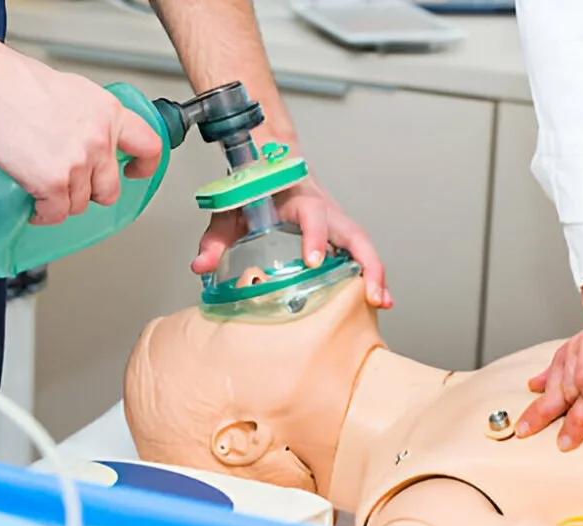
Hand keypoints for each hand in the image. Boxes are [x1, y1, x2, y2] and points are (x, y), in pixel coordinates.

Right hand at [0, 56, 163, 225]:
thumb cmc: (19, 84)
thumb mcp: (73, 91)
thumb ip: (92, 117)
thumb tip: (94, 136)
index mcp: (109, 114)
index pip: (148, 146)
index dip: (145, 165)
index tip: (135, 171)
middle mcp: (100, 139)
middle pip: (109, 188)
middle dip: (91, 192)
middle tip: (72, 185)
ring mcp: (78, 163)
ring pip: (80, 204)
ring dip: (62, 202)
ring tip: (46, 190)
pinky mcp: (54, 182)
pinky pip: (56, 214)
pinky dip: (44, 214)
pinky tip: (36, 205)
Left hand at [190, 171, 392, 308]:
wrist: (268, 165)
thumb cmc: (253, 190)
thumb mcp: (229, 211)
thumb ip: (214, 238)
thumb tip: (201, 266)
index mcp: (298, 199)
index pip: (313, 215)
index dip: (315, 237)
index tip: (313, 261)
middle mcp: (324, 210)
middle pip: (355, 234)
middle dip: (367, 264)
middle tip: (371, 294)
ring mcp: (335, 222)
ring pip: (363, 246)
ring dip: (375, 273)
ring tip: (382, 302)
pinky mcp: (338, 234)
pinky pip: (359, 253)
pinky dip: (370, 274)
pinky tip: (376, 299)